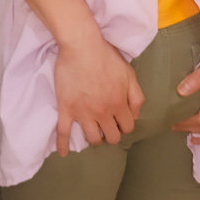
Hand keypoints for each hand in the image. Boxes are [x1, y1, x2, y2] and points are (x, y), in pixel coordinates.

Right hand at [54, 36, 144, 156]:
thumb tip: (135, 115)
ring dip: (95, 138)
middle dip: (112, 133)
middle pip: (112, 137)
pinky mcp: (66, 108)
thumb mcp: (129, 73)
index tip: (120, 120)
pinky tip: (63, 153)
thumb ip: (136, 96)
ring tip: (94, 131)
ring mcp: (83, 112)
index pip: (127, 127)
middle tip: (108, 125)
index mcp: (119, 103)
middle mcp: (102, 112)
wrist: (81, 45)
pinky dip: (63, 145)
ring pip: (92, 139)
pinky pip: (63, 132)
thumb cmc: (106, 56)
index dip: (125, 125)